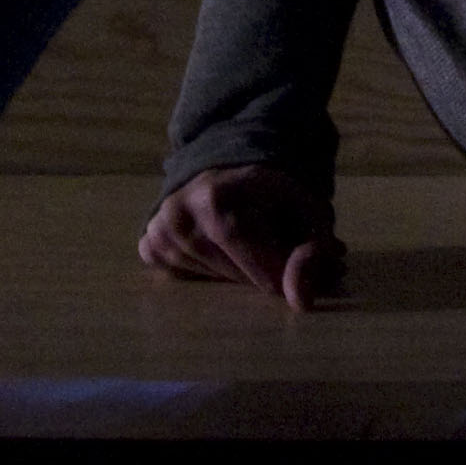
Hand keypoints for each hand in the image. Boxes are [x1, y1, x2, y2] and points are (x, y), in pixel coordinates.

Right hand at [140, 163, 348, 308]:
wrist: (225, 163)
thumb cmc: (272, 191)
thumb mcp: (307, 208)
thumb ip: (316, 250)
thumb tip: (301, 300)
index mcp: (218, 200)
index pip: (264, 274)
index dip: (293, 275)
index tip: (306, 259)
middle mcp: (179, 216)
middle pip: (239, 281)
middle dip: (265, 272)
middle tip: (273, 243)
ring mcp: (159, 233)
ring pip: (216, 284)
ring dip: (238, 272)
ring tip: (245, 241)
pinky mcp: (149, 246)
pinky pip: (187, 279)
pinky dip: (207, 272)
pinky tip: (215, 245)